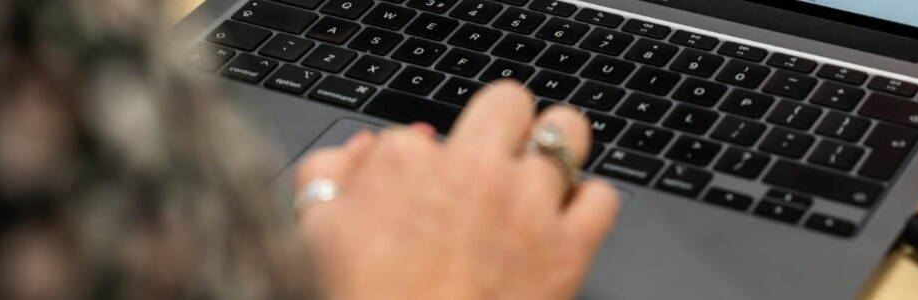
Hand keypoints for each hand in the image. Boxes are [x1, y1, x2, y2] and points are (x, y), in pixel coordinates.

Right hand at [294, 82, 619, 299]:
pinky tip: (566, 223)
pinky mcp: (569, 246)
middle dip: (504, 123)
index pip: (421, 132)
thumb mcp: (315, 236)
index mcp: (404, 162)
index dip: (425, 163)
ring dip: (557, 147)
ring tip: (543, 173)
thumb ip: (330, 178)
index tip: (424, 190)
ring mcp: (527, 203)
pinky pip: (601, 197)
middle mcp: (472, 170)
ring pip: (567, 131)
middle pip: (508, 101)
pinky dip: (588, 206)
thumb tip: (362, 151)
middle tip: (497, 157)